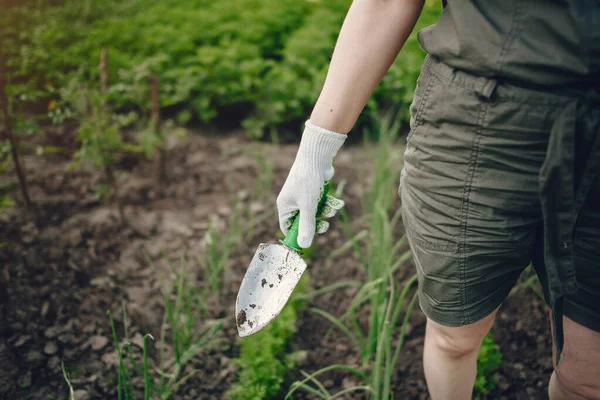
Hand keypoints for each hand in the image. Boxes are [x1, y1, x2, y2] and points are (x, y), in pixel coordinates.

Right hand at [277, 120, 346, 247]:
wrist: (317, 156)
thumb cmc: (308, 180)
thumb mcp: (308, 206)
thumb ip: (307, 226)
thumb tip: (304, 245)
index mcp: (285, 206)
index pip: (287, 227)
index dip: (297, 236)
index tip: (308, 242)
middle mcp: (292, 201)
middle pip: (304, 221)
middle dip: (316, 223)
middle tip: (325, 226)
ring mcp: (303, 195)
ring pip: (315, 212)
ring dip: (326, 212)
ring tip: (333, 209)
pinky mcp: (314, 190)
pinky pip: (321, 203)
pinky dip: (329, 204)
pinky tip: (338, 203)